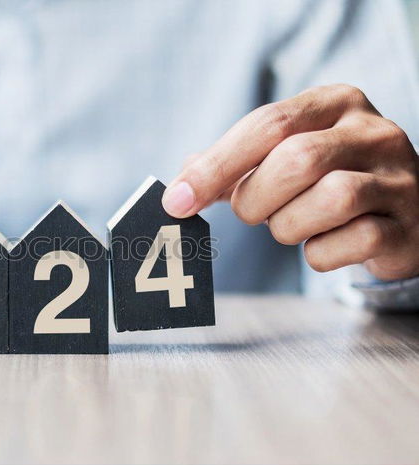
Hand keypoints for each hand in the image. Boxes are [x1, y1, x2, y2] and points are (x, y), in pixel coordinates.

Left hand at [162, 84, 418, 280]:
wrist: (401, 210)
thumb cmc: (326, 178)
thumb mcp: (283, 153)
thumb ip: (233, 163)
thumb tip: (180, 186)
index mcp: (334, 103)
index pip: (267, 123)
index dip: (216, 165)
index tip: (177, 200)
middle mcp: (373, 132)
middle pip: (296, 160)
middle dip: (255, 198)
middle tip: (251, 212)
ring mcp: (399, 178)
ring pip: (330, 199)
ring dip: (289, 226)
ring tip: (293, 224)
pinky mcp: (408, 226)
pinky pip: (353, 243)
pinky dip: (321, 254)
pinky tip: (324, 243)